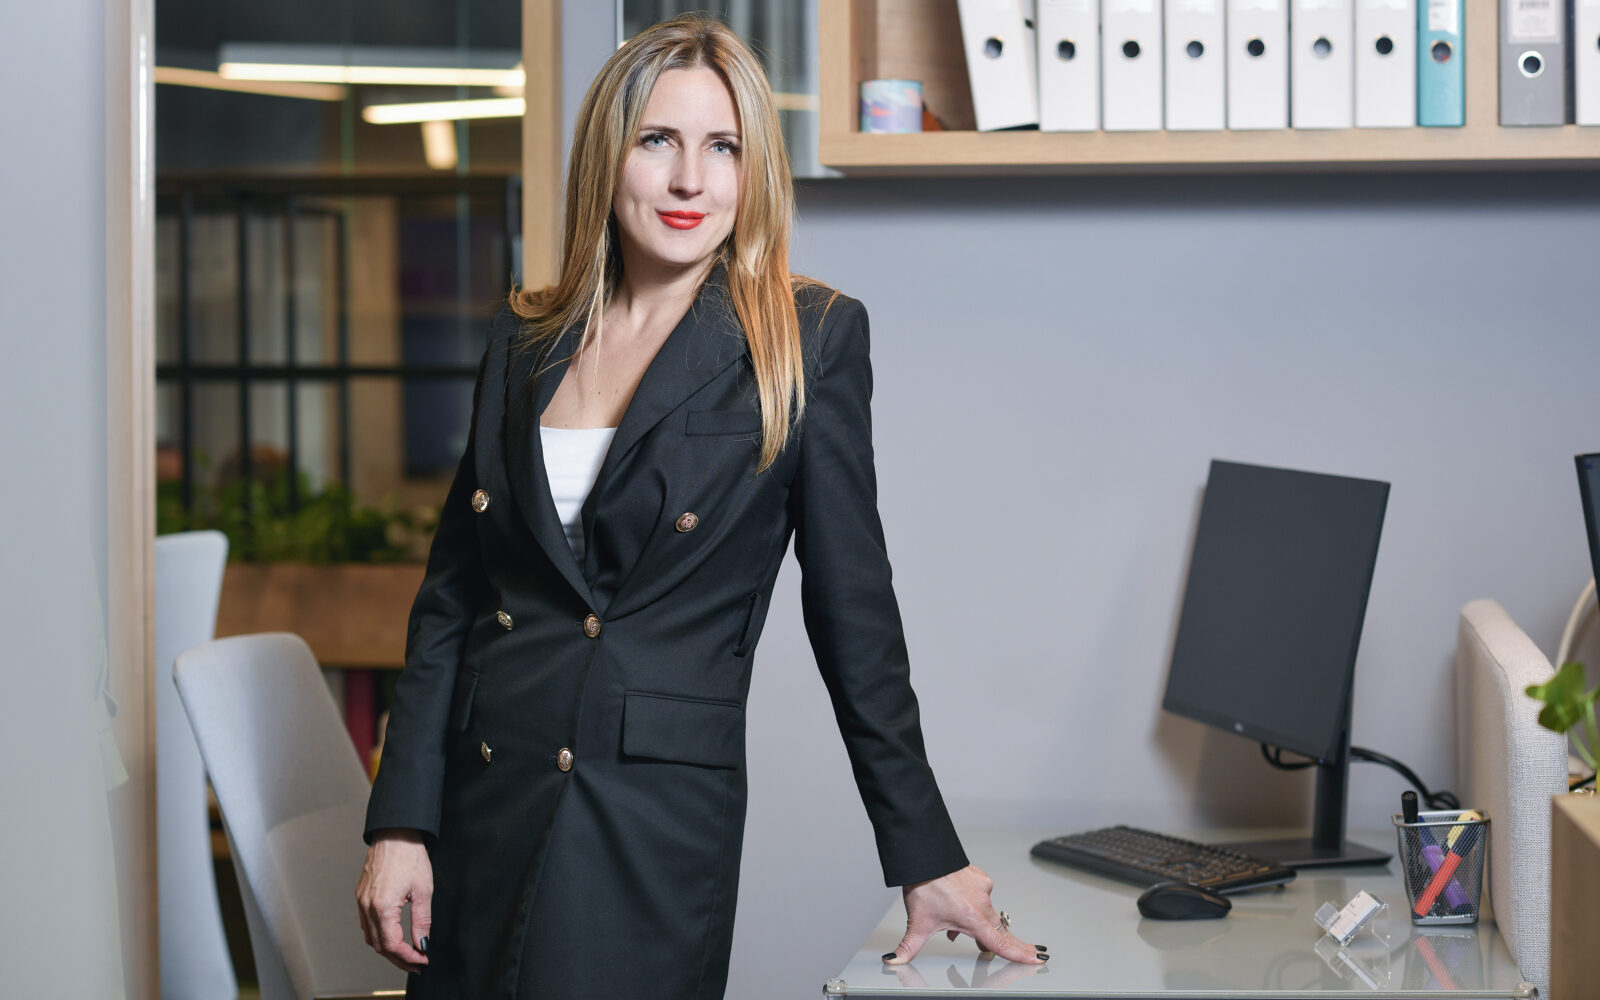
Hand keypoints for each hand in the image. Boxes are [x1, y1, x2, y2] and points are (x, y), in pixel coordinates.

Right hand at [356, 829, 432, 972]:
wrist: (395, 833)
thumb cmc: (410, 856)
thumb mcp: (424, 890)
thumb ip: (422, 921)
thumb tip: (422, 944)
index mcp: (382, 906)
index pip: (392, 945)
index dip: (407, 957)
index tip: (422, 960)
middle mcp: (367, 906)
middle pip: (379, 945)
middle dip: (398, 958)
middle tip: (416, 963)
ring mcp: (361, 901)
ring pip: (370, 936)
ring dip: (387, 949)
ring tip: (407, 953)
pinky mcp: (361, 895)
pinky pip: (366, 923)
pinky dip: (379, 935)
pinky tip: (392, 935)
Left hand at [882, 864, 1046, 965]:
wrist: (924, 855)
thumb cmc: (924, 885)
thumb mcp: (917, 922)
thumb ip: (907, 946)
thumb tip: (893, 960)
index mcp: (972, 919)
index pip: (1000, 943)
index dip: (1020, 953)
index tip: (1036, 957)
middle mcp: (982, 904)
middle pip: (1000, 931)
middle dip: (1007, 943)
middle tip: (1027, 951)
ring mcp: (983, 889)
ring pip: (988, 914)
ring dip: (978, 925)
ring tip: (957, 931)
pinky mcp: (980, 878)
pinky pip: (982, 897)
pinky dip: (973, 906)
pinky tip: (957, 906)